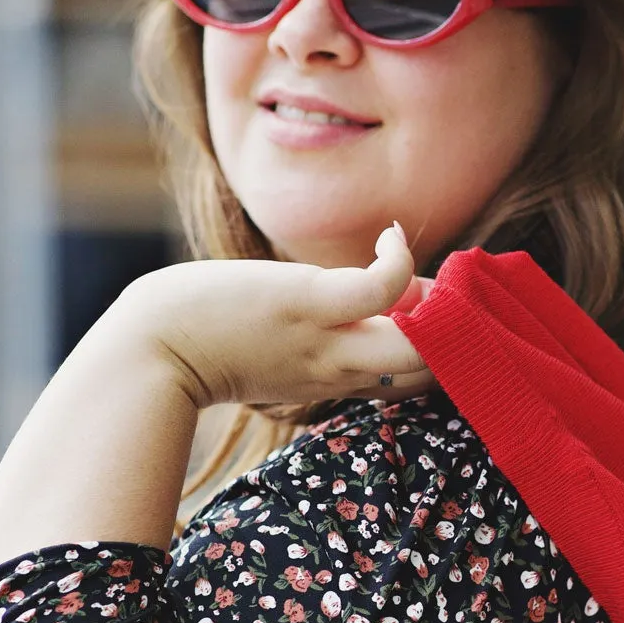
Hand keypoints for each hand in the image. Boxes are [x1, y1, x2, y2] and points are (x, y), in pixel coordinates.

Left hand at [109, 227, 437, 411]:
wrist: (155, 352)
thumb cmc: (208, 345)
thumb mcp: (280, 359)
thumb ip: (326, 345)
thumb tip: (361, 313)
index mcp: (341, 385)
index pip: (419, 385)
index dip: (450, 358)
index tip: (457, 325)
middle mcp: (346, 372)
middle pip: (435, 376)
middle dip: (466, 344)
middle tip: (468, 302)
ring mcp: (331, 341)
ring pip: (424, 345)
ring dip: (447, 311)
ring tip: (443, 281)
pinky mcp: (312, 304)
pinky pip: (383, 288)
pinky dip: (400, 260)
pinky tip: (392, 237)